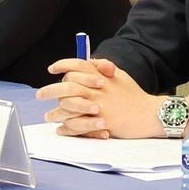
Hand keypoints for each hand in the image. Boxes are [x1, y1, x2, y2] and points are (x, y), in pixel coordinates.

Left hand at [35, 58, 162, 138]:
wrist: (148, 114)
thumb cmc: (134, 95)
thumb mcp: (120, 76)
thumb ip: (103, 68)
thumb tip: (88, 62)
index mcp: (102, 76)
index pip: (78, 64)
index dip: (63, 64)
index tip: (52, 69)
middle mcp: (98, 89)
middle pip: (67, 85)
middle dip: (50, 90)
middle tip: (40, 95)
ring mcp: (98, 105)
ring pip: (68, 106)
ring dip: (55, 111)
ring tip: (48, 115)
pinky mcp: (99, 121)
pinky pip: (76, 124)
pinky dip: (66, 127)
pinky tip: (61, 128)